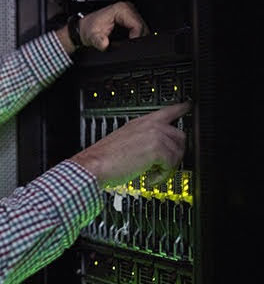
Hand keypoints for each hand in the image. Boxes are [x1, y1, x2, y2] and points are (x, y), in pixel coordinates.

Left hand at [57, 1, 149, 52]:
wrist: (85, 28)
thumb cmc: (88, 29)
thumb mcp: (91, 36)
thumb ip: (98, 41)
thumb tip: (105, 44)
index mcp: (121, 9)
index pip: (138, 25)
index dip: (136, 38)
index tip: (130, 46)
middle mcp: (128, 9)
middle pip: (142, 27)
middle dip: (136, 39)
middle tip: (125, 47)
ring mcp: (131, 14)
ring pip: (143, 29)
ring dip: (136, 39)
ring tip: (124, 44)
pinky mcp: (131, 20)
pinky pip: (139, 30)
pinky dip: (135, 38)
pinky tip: (127, 41)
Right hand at [69, 101, 190, 188]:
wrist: (95, 164)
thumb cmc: (103, 157)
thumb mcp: (124, 141)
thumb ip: (142, 140)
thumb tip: (153, 151)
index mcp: (141, 122)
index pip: (168, 110)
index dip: (182, 108)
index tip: (188, 106)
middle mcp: (150, 126)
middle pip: (180, 135)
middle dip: (176, 152)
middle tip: (164, 164)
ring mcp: (155, 136)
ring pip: (178, 153)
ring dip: (167, 167)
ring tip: (152, 173)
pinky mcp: (158, 149)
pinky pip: (171, 165)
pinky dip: (162, 175)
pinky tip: (150, 177)